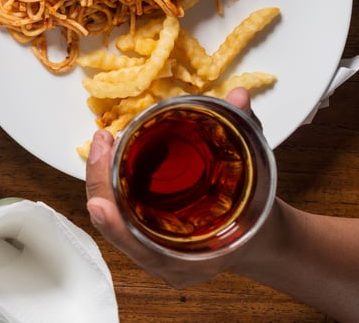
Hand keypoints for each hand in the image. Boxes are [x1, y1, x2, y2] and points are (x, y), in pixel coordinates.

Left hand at [84, 87, 254, 286]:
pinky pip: (118, 208)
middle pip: (116, 228)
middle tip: (100, 144)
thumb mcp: (254, 176)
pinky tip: (107, 153)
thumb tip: (239, 95)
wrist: (259, 234)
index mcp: (189, 262)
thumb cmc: (256, 213)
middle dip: (101, 186)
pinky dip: (109, 181)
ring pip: (111, 217)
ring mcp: (151, 246)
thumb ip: (245, 134)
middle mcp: (164, 259)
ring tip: (101, 143)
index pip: (141, 249)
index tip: (99, 205)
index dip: (117, 228)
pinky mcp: (144, 228)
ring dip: (101, 179)